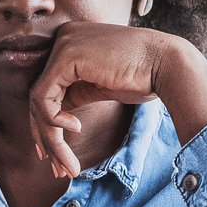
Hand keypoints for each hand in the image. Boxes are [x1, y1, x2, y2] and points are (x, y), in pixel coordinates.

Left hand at [28, 22, 206, 176]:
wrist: (167, 65)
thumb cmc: (142, 76)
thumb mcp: (100, 85)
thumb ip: (75, 93)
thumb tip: (52, 120)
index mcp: (71, 44)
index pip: (46, 88)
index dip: (44, 124)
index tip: (50, 153)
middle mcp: (62, 39)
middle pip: (39, 96)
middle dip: (45, 136)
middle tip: (57, 167)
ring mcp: (62, 45)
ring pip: (39, 101)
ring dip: (51, 137)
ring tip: (68, 162)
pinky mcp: (65, 56)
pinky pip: (44, 96)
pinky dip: (54, 119)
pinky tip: (76, 128)